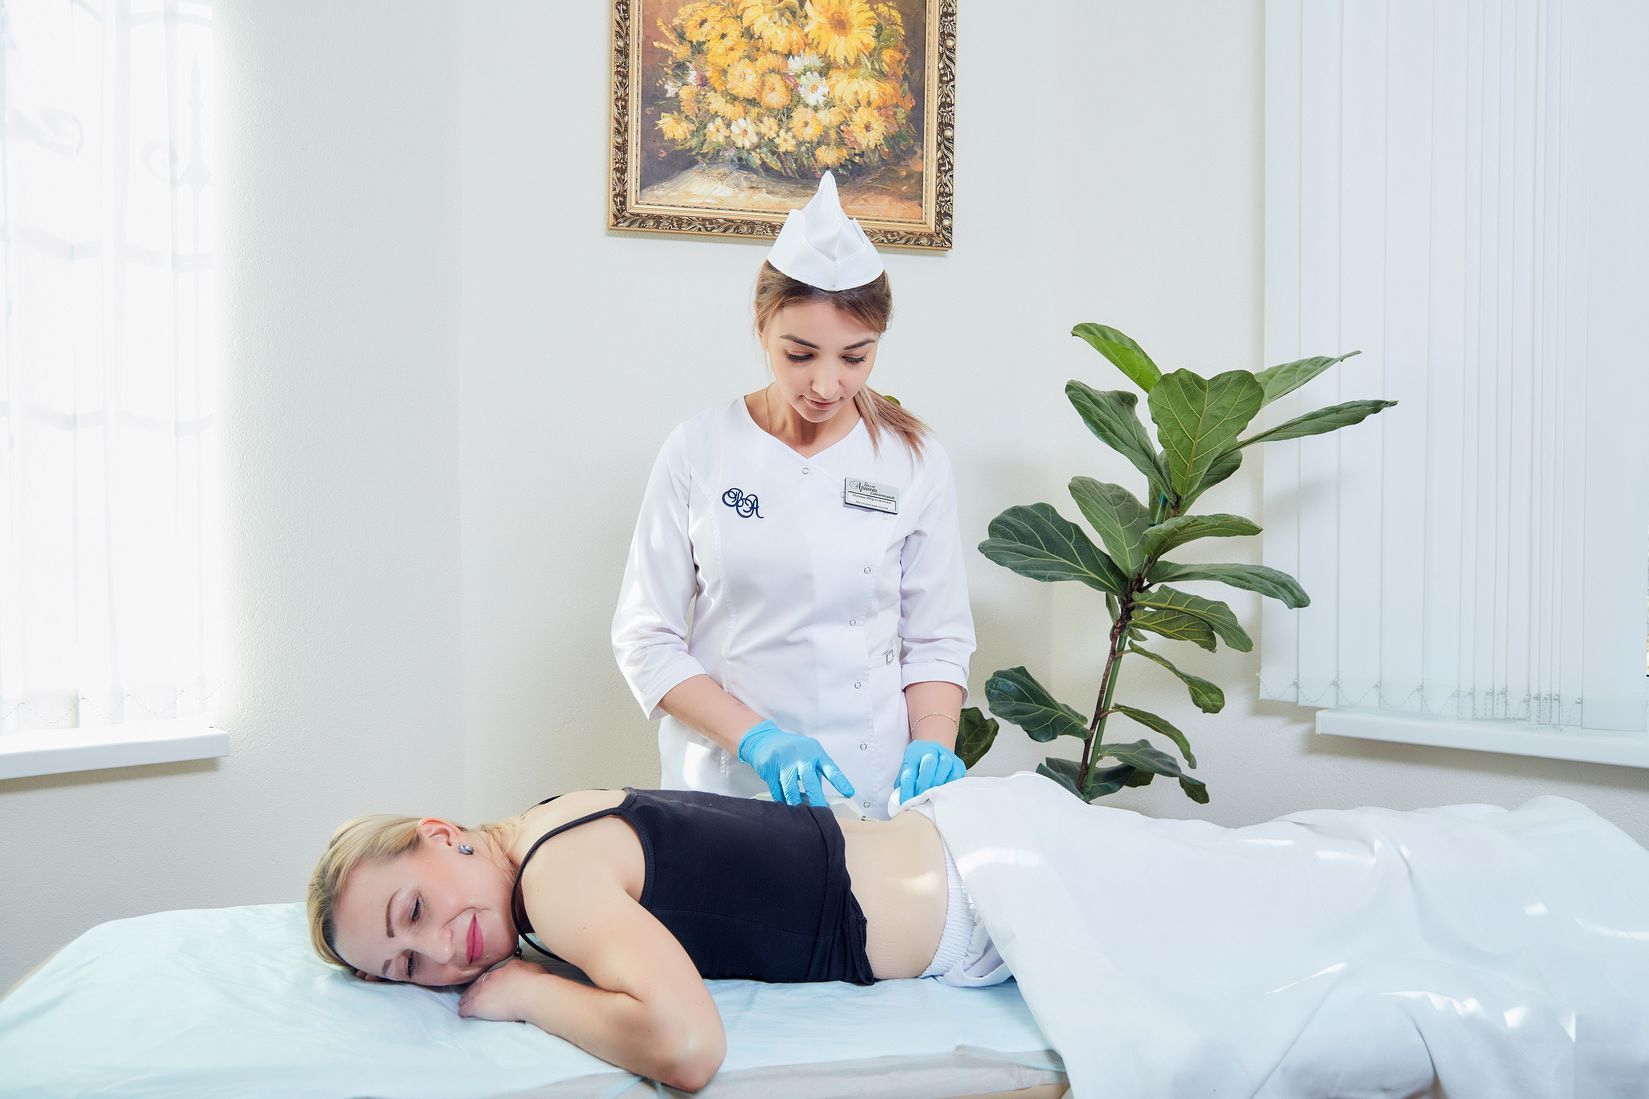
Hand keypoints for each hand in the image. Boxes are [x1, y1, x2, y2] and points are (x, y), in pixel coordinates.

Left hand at [457, 958, 544, 1022]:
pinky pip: (467, 1008)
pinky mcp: (479, 1004)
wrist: (531, 994)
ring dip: (466, 998)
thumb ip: (529, 970)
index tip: (491, 983)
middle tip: (471, 991)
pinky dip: (464, 1010)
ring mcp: (484, 990)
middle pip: (481, 982)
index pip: (496, 974)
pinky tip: (462, 1013)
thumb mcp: (536, 970)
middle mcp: (494, 977)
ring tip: (463, 1002)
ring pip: (471, 993)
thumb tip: (529, 972)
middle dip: (475, 987)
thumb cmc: (538, 983)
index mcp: (508, 968)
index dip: (492, 979)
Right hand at [737, 720, 854, 806]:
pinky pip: (777, 789)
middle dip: (817, 799)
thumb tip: (822, 798)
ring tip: (801, 813)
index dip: (840, 781)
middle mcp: (801, 755)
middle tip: (822, 813)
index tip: (849, 793)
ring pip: (791, 788)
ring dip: (796, 803)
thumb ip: (816, 772)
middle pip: (810, 781)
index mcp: (815, 752)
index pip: (831, 768)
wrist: (765, 738)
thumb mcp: (808, 754)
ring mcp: (784, 760)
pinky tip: (785, 804)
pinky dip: (782, 800)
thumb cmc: (791, 749)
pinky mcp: (770, 767)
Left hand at [899, 739, 964, 803]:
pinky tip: (943, 791)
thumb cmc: (917, 767)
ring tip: (932, 797)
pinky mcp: (958, 763)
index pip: (909, 773)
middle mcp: (930, 750)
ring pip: (944, 765)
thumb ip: (903, 784)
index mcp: (913, 753)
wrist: (935, 752)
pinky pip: (956, 774)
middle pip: (929, 763)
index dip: (907, 791)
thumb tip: (901, 803)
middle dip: (923, 785)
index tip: (906, 804)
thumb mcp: (908, 771)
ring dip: (937, 783)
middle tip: (920, 799)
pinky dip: (950, 783)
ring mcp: (946, 754)